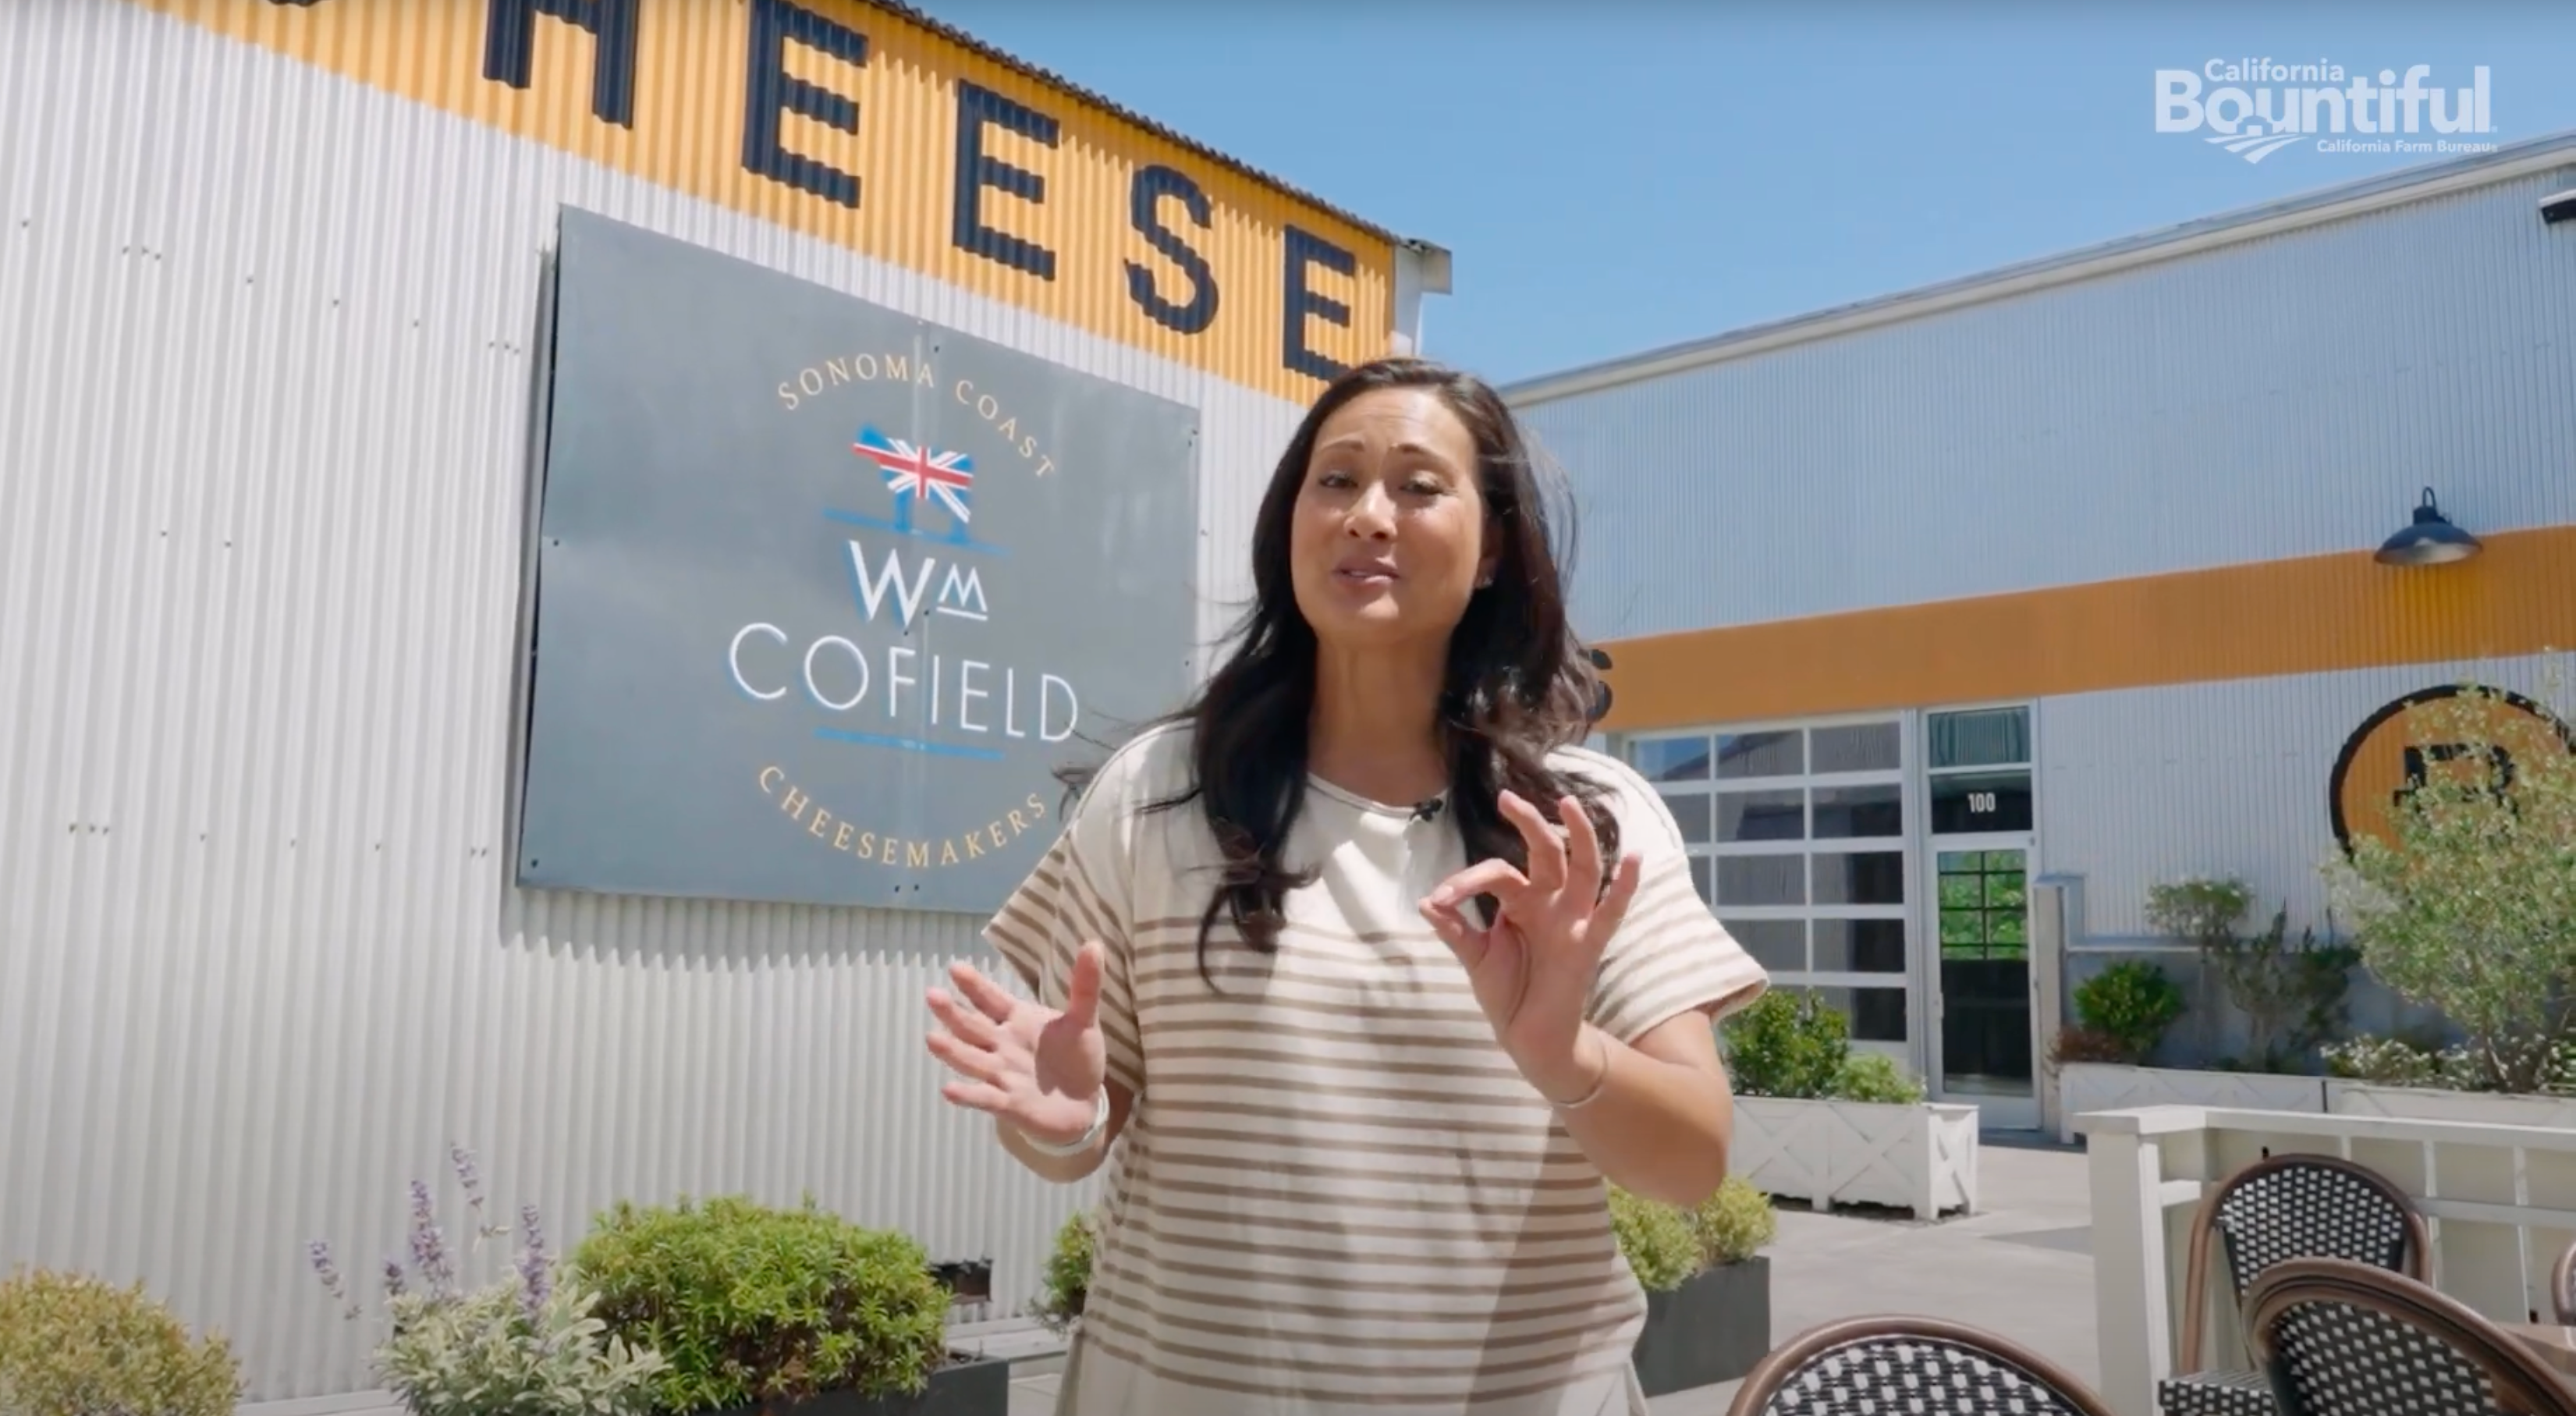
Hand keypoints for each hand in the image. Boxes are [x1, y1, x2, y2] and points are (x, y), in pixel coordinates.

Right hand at [924, 943, 1109, 1146]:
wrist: (1082, 1104)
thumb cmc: (1076, 1057)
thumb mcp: (1084, 1019)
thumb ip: (1085, 986)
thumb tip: (1094, 943)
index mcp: (1016, 1020)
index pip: (991, 999)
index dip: (975, 985)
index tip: (955, 968)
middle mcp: (1001, 1045)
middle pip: (972, 1026)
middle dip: (952, 1013)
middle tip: (931, 995)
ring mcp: (1002, 1074)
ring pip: (972, 1060)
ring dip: (952, 1051)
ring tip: (931, 1038)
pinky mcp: (1008, 1103)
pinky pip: (985, 1097)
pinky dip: (968, 1095)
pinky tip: (948, 1090)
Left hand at [1418, 790, 1641, 1100]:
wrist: (1527, 1038)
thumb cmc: (1506, 993)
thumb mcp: (1474, 956)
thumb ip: (1455, 928)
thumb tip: (1425, 900)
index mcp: (1520, 901)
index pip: (1498, 872)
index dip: (1467, 881)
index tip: (1439, 900)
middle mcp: (1549, 902)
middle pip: (1545, 852)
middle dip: (1529, 823)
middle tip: (1507, 799)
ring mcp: (1572, 920)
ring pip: (1582, 868)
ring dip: (1578, 835)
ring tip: (1568, 804)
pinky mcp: (1589, 944)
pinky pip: (1611, 912)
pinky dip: (1625, 887)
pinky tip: (1633, 859)